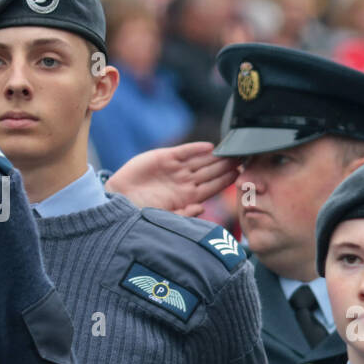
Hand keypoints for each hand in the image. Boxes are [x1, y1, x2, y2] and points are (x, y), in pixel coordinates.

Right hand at [104, 142, 238, 216]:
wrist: (119, 199)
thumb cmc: (142, 212)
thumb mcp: (166, 217)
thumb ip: (184, 214)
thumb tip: (202, 210)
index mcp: (190, 197)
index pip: (214, 187)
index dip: (227, 180)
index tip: (242, 175)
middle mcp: (186, 181)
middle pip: (211, 171)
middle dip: (227, 164)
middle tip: (244, 158)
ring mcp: (176, 169)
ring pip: (201, 160)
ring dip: (216, 156)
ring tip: (232, 150)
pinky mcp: (164, 157)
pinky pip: (184, 152)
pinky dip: (195, 149)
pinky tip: (209, 147)